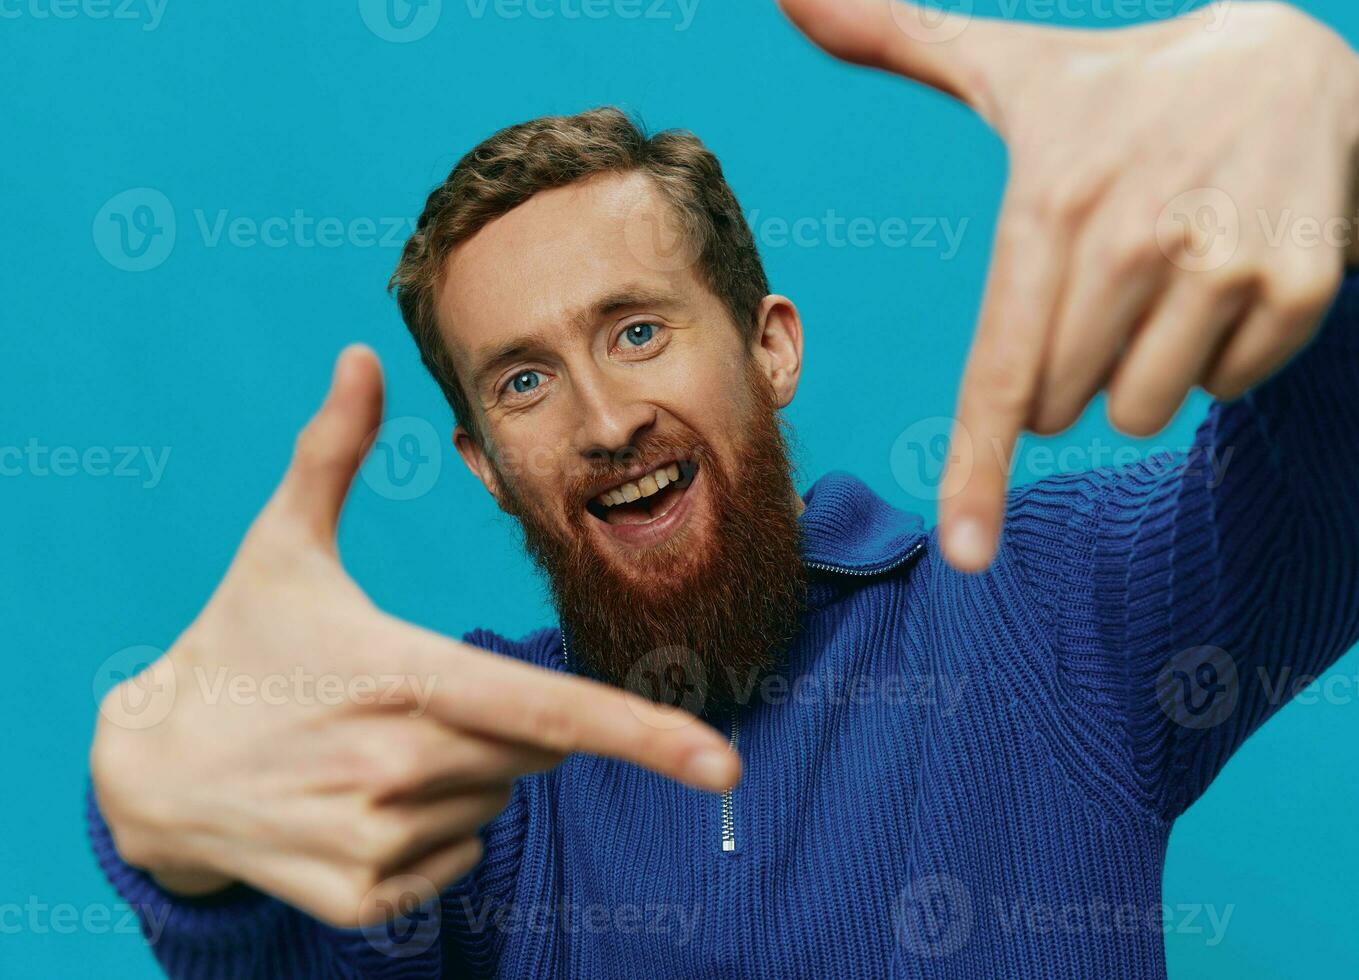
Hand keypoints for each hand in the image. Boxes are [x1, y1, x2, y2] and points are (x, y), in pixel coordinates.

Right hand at [89, 346, 739, 927]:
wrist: (149, 774)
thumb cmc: (234, 644)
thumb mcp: (279, 544)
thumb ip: (334, 451)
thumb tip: (358, 352)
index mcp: (404, 676)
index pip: (552, 711)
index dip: (648, 737)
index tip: (724, 766)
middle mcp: (400, 765)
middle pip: (536, 747)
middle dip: (506, 717)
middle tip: (414, 694)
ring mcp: (378, 839)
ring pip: (498, 802)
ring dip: (466, 773)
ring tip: (371, 746)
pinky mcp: (362, 896)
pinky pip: (458, 861)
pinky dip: (433, 833)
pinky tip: (357, 801)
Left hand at [777, 0, 1358, 569]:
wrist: (1297, 66)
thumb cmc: (1123, 91)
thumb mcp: (1015, 65)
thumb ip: (896, 38)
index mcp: (1048, 204)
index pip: (1000, 372)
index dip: (978, 472)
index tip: (965, 554)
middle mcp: (1133, 238)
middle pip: (1065, 407)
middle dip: (1070, 368)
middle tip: (1106, 276)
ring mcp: (1223, 264)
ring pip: (1140, 412)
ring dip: (1139, 370)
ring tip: (1166, 274)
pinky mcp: (1297, 289)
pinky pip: (1224, 392)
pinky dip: (1216, 357)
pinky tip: (1225, 276)